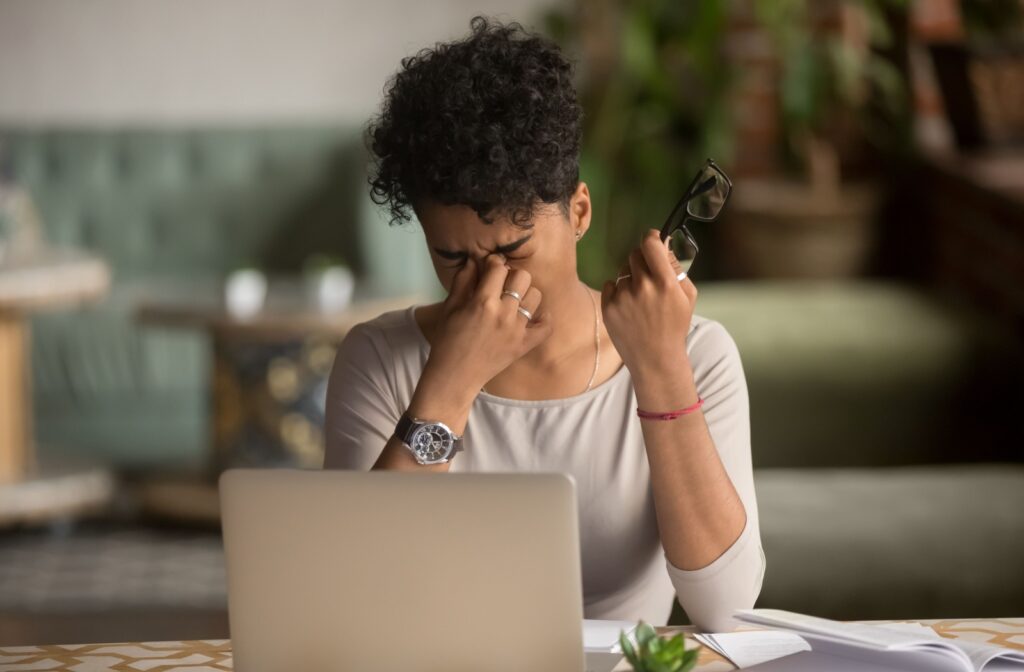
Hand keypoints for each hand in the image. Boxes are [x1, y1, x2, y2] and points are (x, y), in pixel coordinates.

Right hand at [425, 254, 552, 395]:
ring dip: (525, 295)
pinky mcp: (525, 345)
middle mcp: (504, 313)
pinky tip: (532, 316)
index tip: (490, 269)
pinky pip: (546, 326)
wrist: (455, 376)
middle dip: (512, 276)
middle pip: (522, 276)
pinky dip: (543, 319)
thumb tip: (474, 259)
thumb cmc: (448, 340)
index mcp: (483, 302)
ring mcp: (517, 330)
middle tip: (502, 286)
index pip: (499, 268)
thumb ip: (463, 280)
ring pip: (536, 296)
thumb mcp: (450, 307)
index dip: (494, 264)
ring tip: (514, 302)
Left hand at [601, 229, 696, 380]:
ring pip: (623, 272)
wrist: (655, 359)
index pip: (650, 244)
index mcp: (664, 283)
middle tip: (649, 276)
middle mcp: (642, 287)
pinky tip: (628, 306)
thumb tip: (663, 245)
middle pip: (635, 254)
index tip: (653, 242)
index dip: (651, 239)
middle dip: (642, 261)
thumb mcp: (688, 297)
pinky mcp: (608, 307)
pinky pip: (610, 285)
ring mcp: (622, 297)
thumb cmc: (675, 326)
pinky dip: (618, 291)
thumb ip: (676, 268)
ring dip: (631, 279)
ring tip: (640, 299)